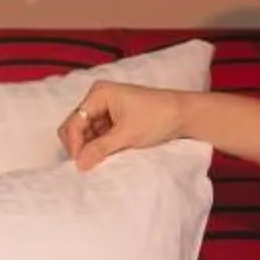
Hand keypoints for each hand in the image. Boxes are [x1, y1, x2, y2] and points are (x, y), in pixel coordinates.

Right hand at [59, 82, 190, 170]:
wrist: (185, 115)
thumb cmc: (157, 117)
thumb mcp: (127, 135)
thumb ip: (101, 148)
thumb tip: (79, 165)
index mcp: (98, 94)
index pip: (74, 122)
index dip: (75, 144)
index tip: (81, 165)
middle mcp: (98, 98)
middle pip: (76, 126)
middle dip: (80, 145)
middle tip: (87, 165)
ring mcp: (105, 109)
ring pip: (86, 133)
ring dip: (90, 148)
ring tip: (98, 162)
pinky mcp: (114, 119)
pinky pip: (98, 135)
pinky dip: (99, 146)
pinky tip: (105, 156)